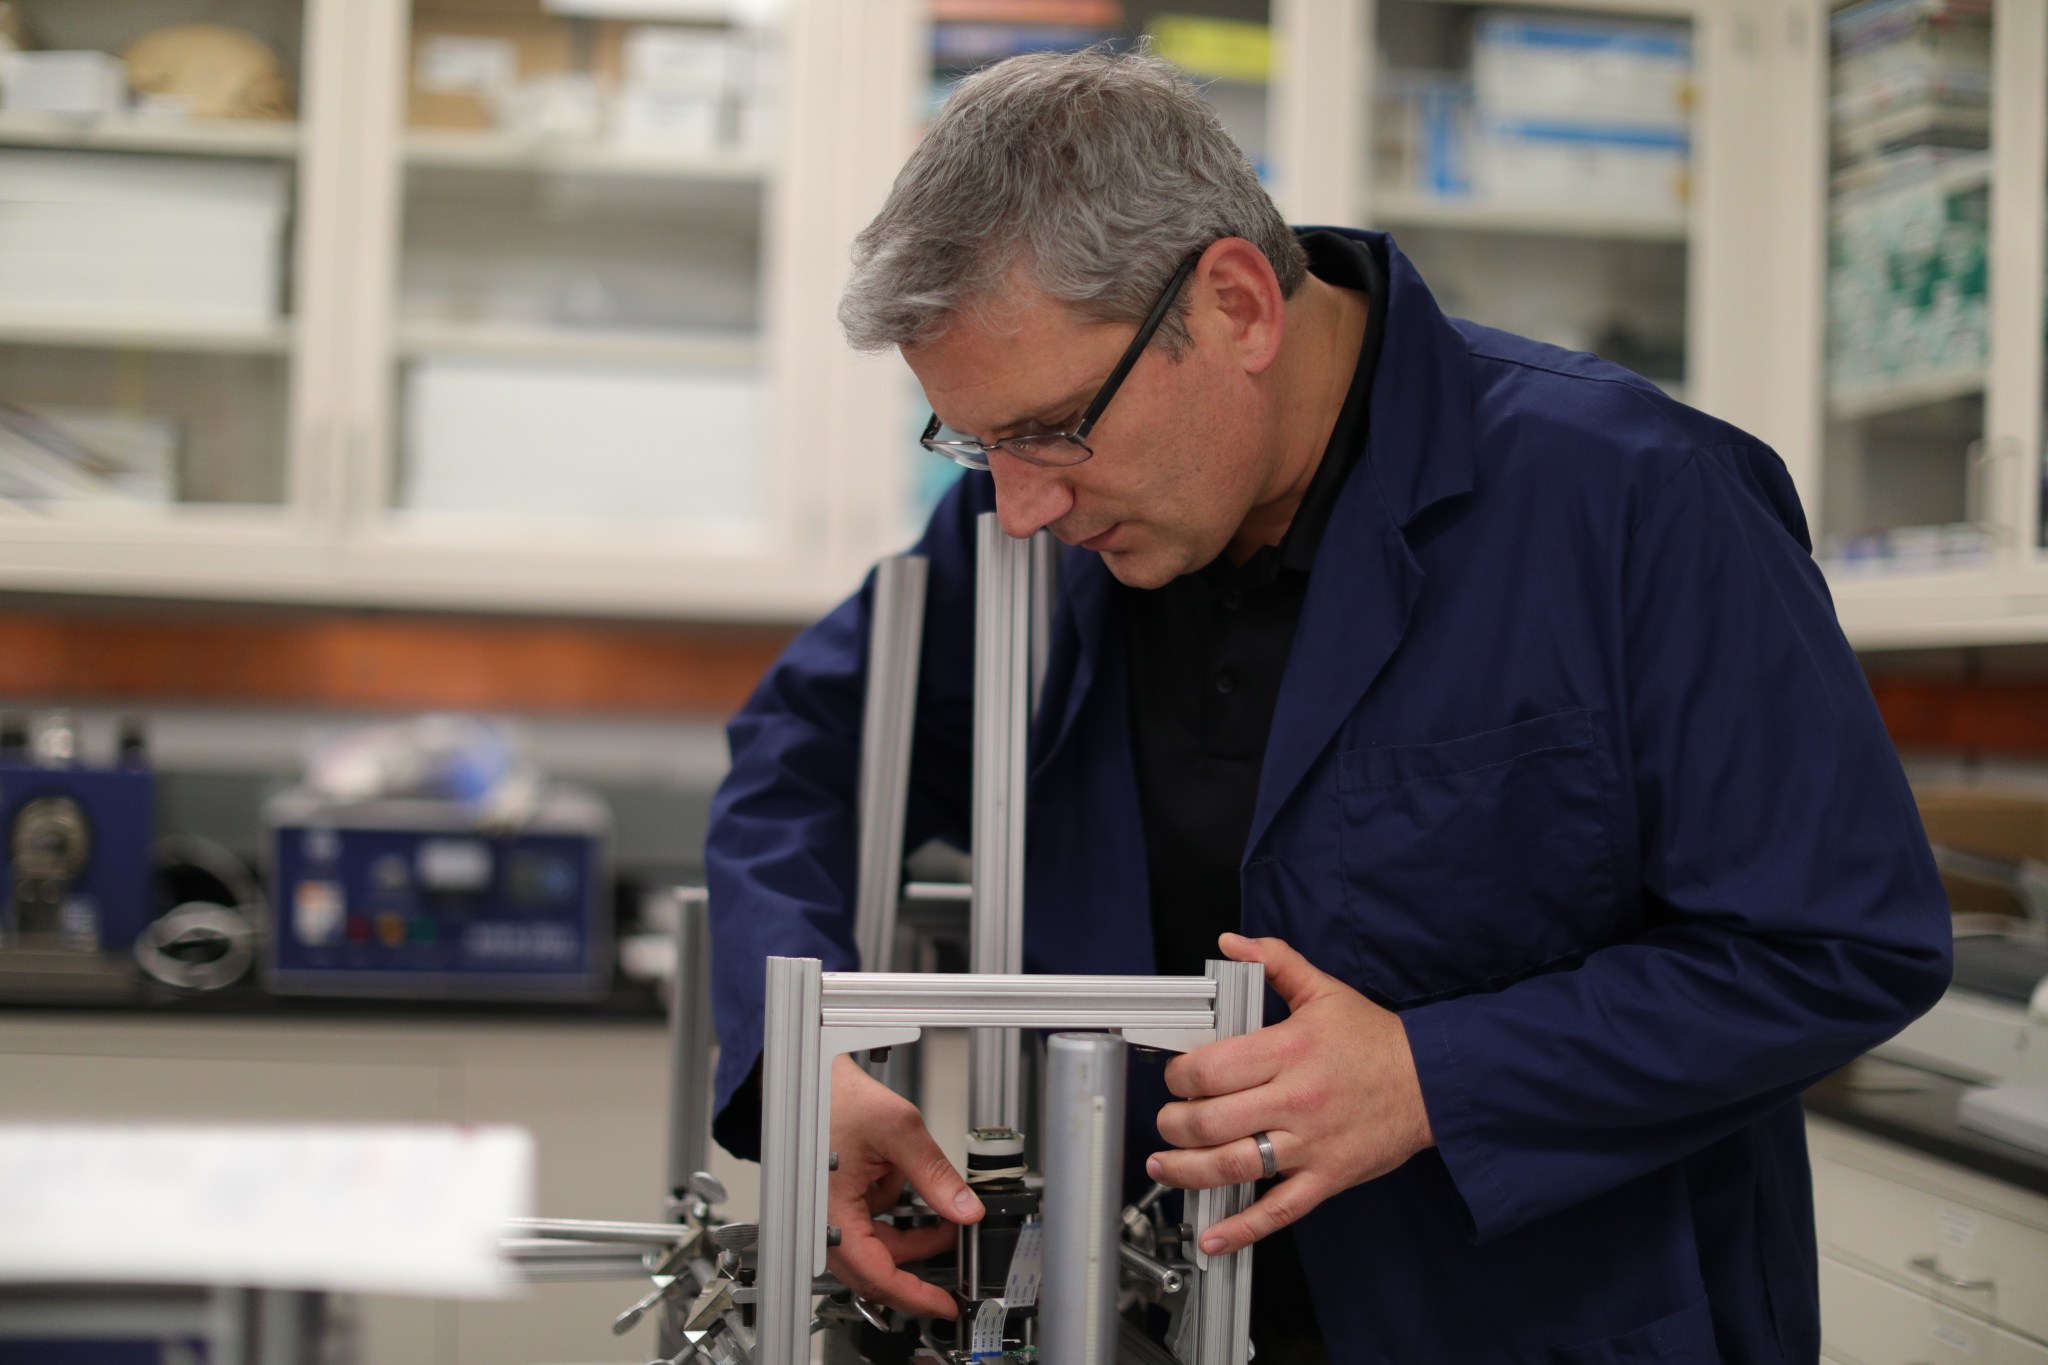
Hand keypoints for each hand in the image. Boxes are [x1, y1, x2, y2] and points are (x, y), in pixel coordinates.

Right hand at [825, 1054, 983, 1317]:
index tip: (942, 1303)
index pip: (876, 1274)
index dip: (914, 1295)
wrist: (809, 1077)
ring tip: (942, 1215)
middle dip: (919, 1259)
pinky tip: (911, 1196)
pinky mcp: (834, 1205)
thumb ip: (935, 1175)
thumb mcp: (899, 1130)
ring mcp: (828, 1215)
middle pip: (876, 1266)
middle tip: (953, 1253)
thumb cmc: (833, 1097)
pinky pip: (867, 1227)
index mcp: (831, 1212)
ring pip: (874, 1246)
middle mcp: (824, 1222)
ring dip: (909, 1235)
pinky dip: (892, 1219)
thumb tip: (965, 1209)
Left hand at [1147, 933, 1433, 1255]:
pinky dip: (1242, 1229)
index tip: (1175, 1077)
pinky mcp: (1326, 1178)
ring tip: (1165, 1165)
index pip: (1211, 1069)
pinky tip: (1213, 1236)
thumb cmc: (1376, 1040)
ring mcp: (1310, 1144)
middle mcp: (1294, 1100)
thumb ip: (1275, 961)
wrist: (1434, 1083)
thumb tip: (1233, 943)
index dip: (1179, 1076)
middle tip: (1167, 1120)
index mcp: (1288, 1051)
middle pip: (1210, 1121)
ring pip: (1233, 1167)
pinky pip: (1278, 1211)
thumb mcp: (1325, 991)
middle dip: (1174, 1123)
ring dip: (1188, 1171)